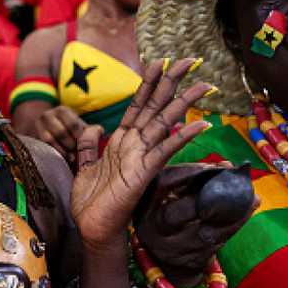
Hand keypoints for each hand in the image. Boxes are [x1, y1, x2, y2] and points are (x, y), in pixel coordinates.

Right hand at [33, 105, 88, 162]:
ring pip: (50, 140)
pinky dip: (54, 153)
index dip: (80, 137)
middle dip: (71, 145)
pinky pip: (43, 146)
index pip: (73, 124)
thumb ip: (89, 130)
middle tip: (78, 153)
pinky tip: (63, 157)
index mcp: (62, 110)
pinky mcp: (32, 136)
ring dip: (62, 150)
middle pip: (61, 132)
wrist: (46, 130)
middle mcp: (48, 115)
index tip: (84, 145)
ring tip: (72, 158)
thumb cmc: (69, 131)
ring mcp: (38, 126)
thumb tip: (100, 131)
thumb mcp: (79, 127)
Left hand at [69, 59, 212, 251]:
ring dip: (184, 103)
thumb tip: (93, 126)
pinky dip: (182, 137)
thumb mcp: (83, 165)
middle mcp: (135, 146)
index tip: (159, 61)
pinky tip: (200, 124)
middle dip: (172, 82)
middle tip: (190, 60)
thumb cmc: (90, 200)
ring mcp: (141, 157)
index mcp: (121, 142)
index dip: (148, 83)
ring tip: (204, 85)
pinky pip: (164, 150)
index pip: (138, 105)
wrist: (91, 227)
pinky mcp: (143, 173)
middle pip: (156, 107)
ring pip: (164, 123)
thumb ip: (88, 144)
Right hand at [134, 164, 257, 286]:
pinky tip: (249, 210)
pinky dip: (236, 224)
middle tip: (230, 181)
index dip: (188, 172)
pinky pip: (218, 241)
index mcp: (144, 205)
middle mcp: (153, 229)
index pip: (161, 184)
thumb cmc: (171, 216)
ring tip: (252, 195)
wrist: (167, 261)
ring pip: (203, 229)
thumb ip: (192, 180)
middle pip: (175, 213)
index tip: (213, 166)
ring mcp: (172, 248)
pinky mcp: (191, 260)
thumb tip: (226, 165)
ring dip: (231, 211)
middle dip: (205, 195)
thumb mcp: (169, 196)